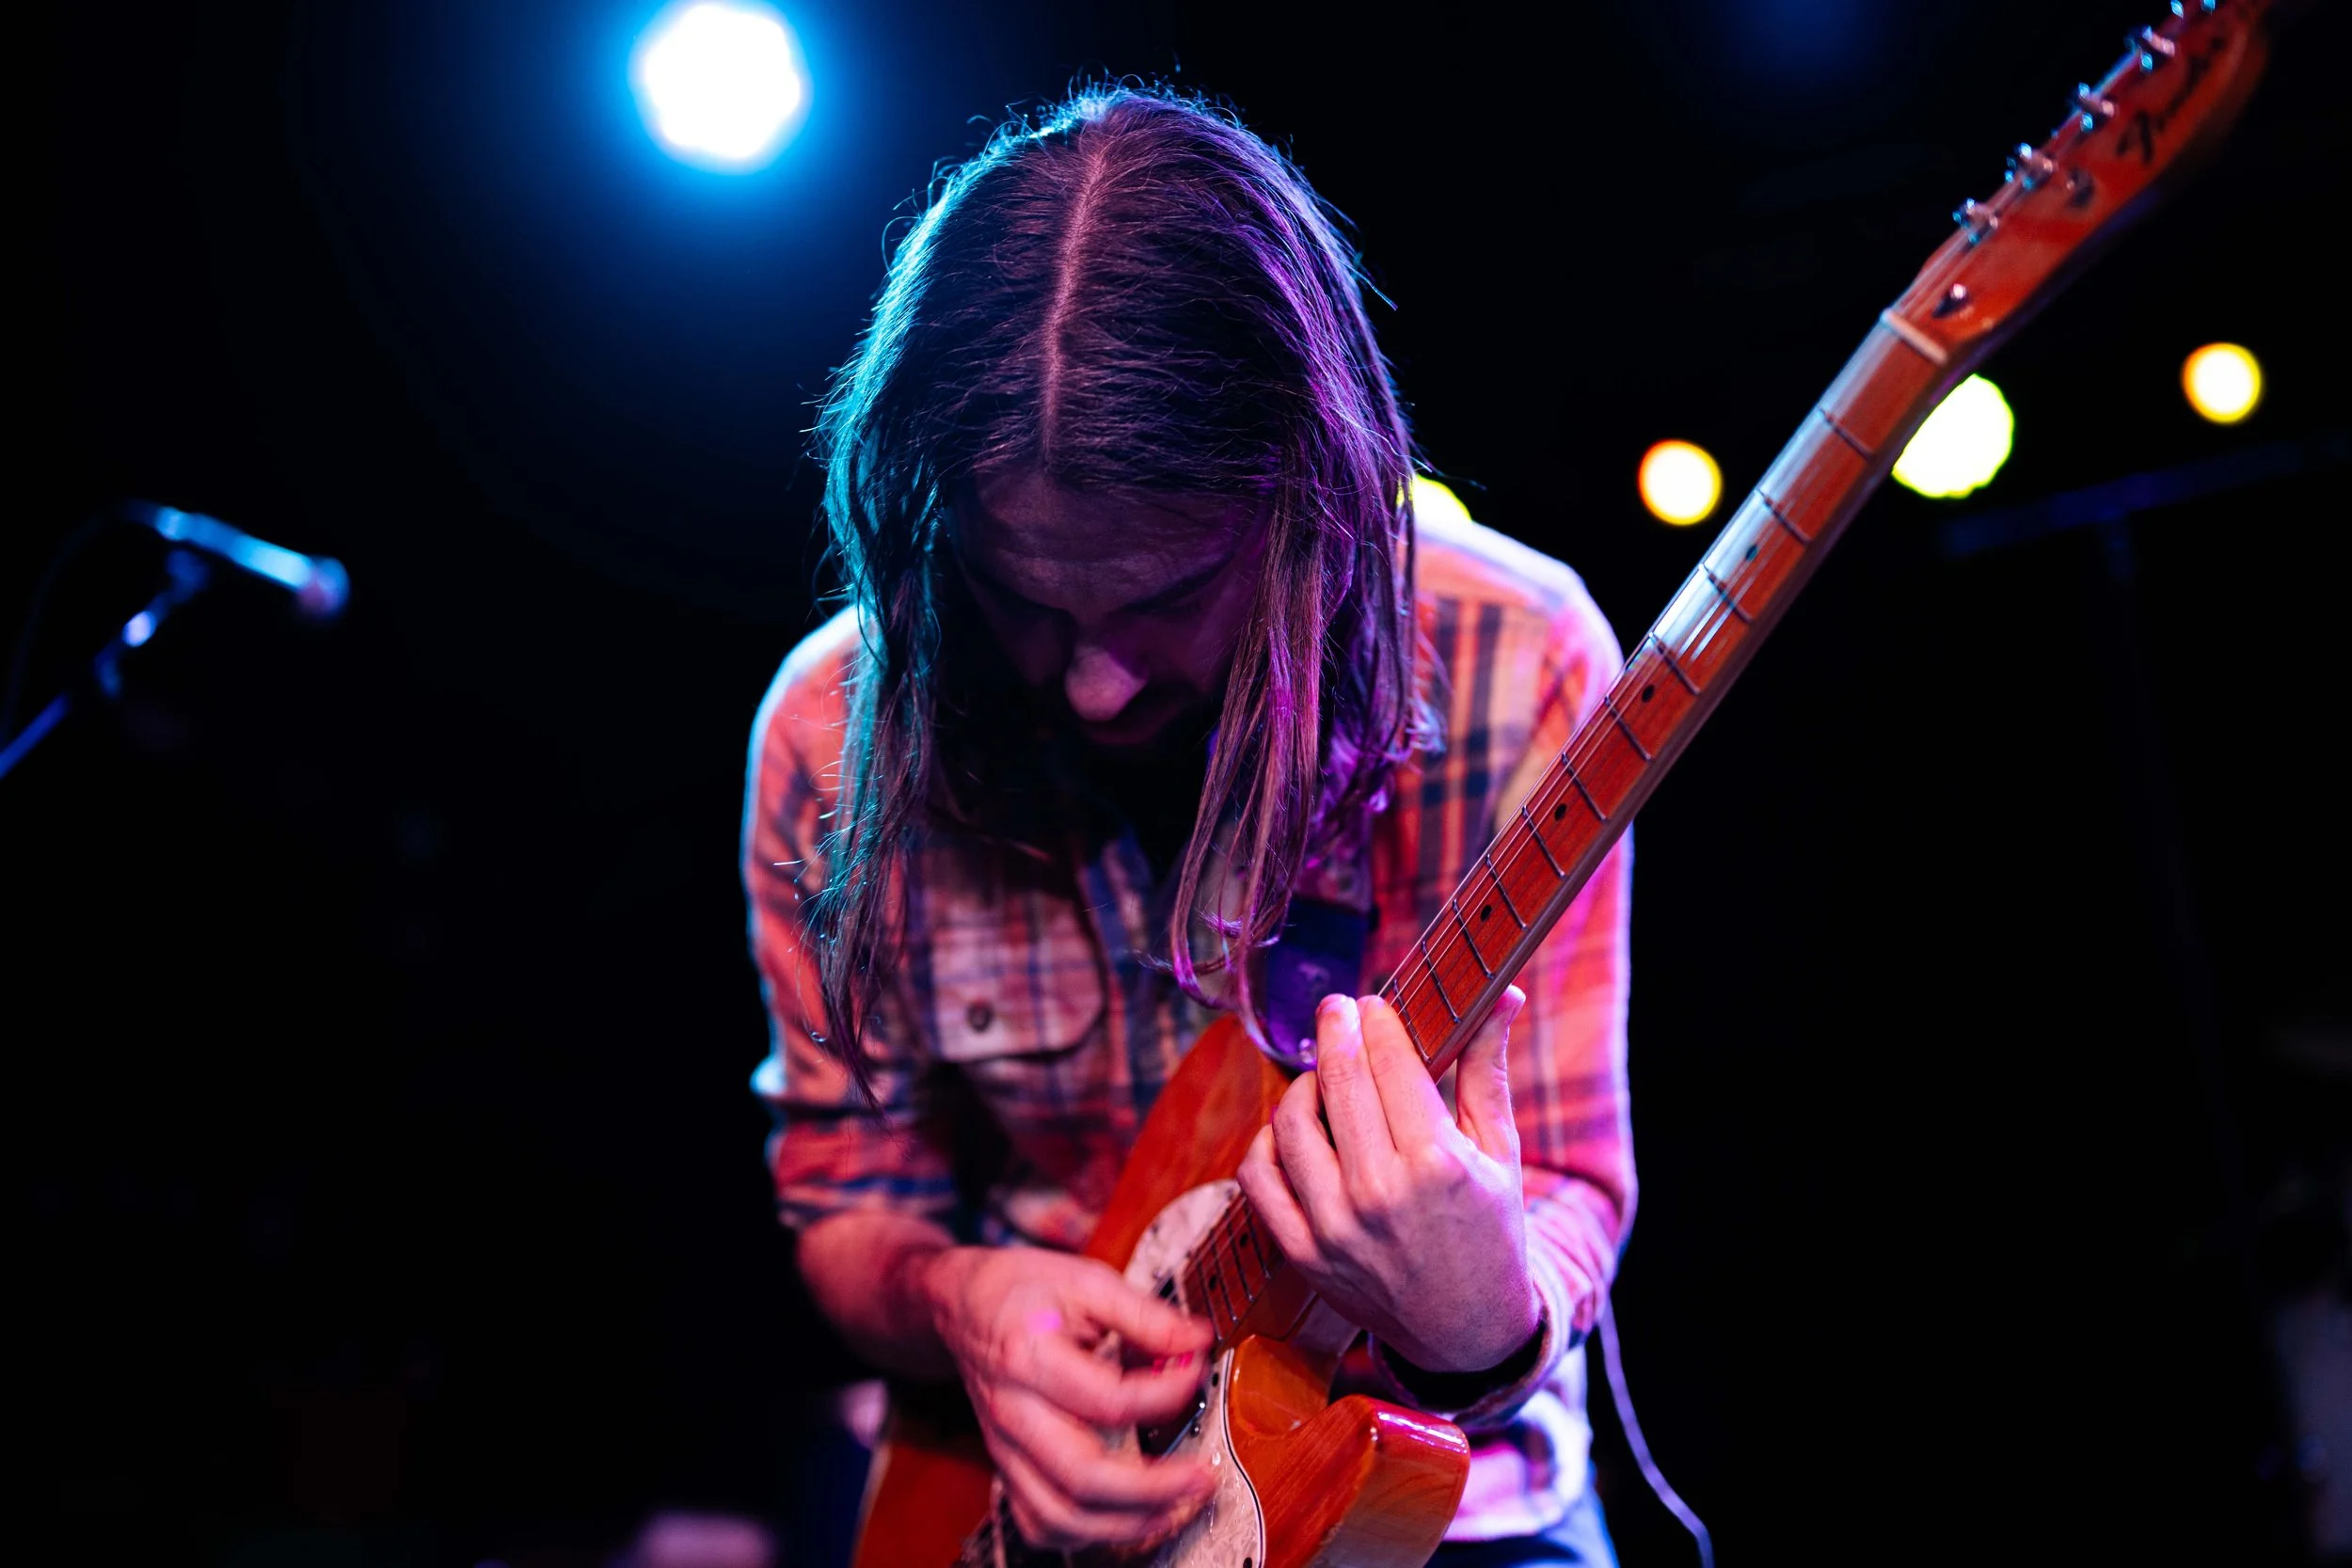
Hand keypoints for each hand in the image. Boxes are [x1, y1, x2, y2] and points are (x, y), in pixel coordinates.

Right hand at [922, 1244, 1214, 1549]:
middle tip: (1200, 1477)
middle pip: (1082, 1476)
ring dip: (1125, 1524)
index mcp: (1029, 1357)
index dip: (1165, 1393)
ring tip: (1175, 1507)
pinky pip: (1038, 1524)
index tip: (1195, 1371)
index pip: (1108, 1399)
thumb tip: (1196, 1340)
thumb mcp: (1086, 1281)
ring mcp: (1007, 1448)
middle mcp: (1014, 1413)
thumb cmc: (1023, 1290)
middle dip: (1152, 1488)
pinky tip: (1125, 1518)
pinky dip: (1085, 1534)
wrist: (964, 1305)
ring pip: (1059, 1515)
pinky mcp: (1008, 1467)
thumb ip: (1144, 1314)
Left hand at [1237, 988, 1538, 1374]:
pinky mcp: (1303, 1253)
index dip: (1377, 1019)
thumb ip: (1488, 1069)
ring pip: (1290, 1121)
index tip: (1374, 1002)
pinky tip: (1292, 1130)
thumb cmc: (1490, 1232)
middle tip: (1339, 1009)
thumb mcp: (1501, 1152)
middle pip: (1337, 1080)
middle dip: (1336, 1028)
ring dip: (1304, 1084)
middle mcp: (1379, 1193)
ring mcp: (1334, 1227)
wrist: (1467, 1331)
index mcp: (1437, 1163)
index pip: (1390, 1062)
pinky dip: (1267, 1142)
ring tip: (1324, 1076)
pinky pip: (1258, 1177)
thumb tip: (1504, 993)